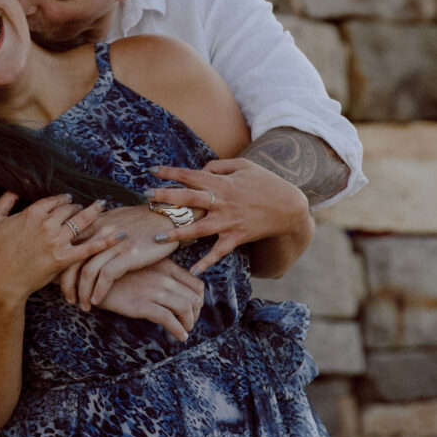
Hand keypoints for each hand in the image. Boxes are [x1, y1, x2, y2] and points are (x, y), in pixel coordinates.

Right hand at [0, 192, 125, 299]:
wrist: (2, 281)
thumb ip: (5, 200)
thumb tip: (16, 187)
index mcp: (32, 213)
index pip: (54, 200)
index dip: (62, 199)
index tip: (67, 200)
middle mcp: (47, 224)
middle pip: (69, 209)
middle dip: (77, 207)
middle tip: (82, 207)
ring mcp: (57, 241)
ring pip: (81, 222)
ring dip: (93, 213)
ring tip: (101, 207)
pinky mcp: (64, 258)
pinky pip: (88, 248)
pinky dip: (105, 241)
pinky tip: (118, 235)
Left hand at [59, 204, 179, 309]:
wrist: (166, 216)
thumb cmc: (141, 220)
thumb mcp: (114, 220)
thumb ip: (98, 231)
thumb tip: (86, 244)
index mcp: (94, 225)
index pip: (68, 248)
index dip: (62, 269)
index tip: (64, 284)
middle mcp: (100, 233)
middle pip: (72, 261)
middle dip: (67, 285)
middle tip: (70, 299)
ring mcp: (114, 243)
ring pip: (87, 272)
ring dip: (83, 293)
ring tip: (84, 306)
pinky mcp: (129, 254)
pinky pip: (106, 276)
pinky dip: (99, 291)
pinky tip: (98, 301)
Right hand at [97, 259, 204, 340]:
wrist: (94, 278)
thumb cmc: (120, 275)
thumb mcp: (144, 267)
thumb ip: (161, 274)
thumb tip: (177, 291)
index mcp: (166, 266)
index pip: (197, 285)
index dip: (199, 301)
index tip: (194, 310)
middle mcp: (163, 277)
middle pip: (194, 299)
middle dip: (196, 315)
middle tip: (189, 323)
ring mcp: (153, 290)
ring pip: (185, 309)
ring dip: (189, 324)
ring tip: (185, 330)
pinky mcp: (141, 304)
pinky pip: (169, 319)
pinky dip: (179, 330)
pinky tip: (180, 336)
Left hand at [146, 159, 309, 274]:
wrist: (290, 207)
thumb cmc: (265, 182)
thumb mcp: (244, 166)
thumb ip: (218, 166)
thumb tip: (199, 170)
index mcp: (222, 183)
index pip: (191, 175)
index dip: (170, 172)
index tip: (152, 170)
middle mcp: (222, 202)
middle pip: (188, 199)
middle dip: (166, 198)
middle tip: (146, 197)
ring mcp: (229, 221)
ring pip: (198, 228)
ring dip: (176, 234)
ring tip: (156, 238)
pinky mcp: (236, 237)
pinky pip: (218, 252)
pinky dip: (206, 262)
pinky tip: (193, 271)